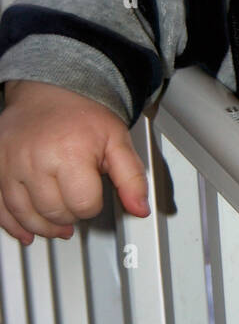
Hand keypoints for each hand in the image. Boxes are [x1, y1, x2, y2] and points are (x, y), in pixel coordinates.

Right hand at [0, 80, 149, 242]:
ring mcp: (12, 164)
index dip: (93, 205)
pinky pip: (0, 207)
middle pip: (54, 213)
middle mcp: (36, 160)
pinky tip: (27, 232)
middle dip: (70, 215)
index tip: (93, 194)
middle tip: (76, 203)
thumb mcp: (117, 141)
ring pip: (26, 215)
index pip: (83, 205)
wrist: (50, 91)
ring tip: (58, 223)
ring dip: (45, 226)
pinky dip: (13, 225)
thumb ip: (131, 178)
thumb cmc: (83, 116)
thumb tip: (140, 209)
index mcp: (70, 153)